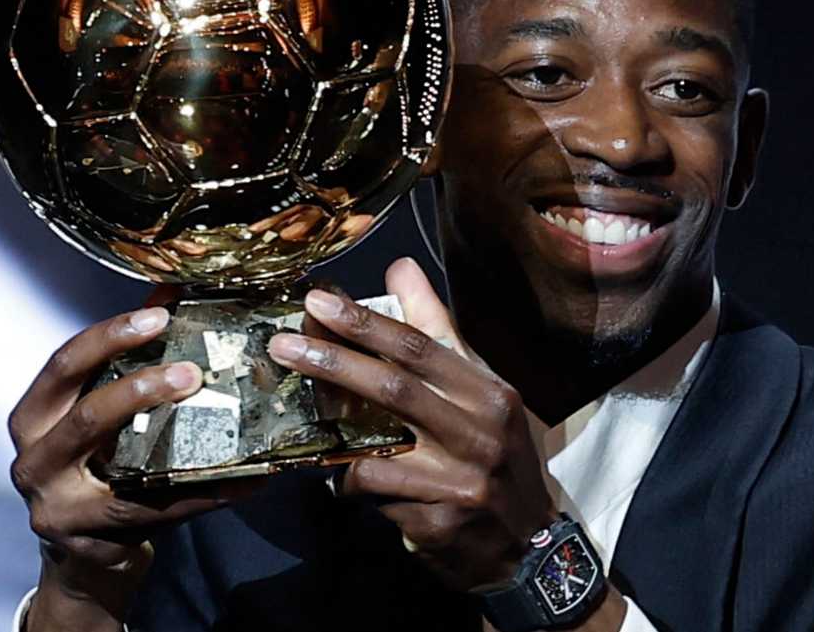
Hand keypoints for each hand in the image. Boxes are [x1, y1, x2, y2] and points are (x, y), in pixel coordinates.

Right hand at [7, 292, 263, 629]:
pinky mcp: (95, 540)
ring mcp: (60, 507)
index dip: (108, 336)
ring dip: (174, 437)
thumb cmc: (95, 466)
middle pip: (86, 415)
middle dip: (141, 388)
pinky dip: (206, 492)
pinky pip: (160, 511)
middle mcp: (34, 461)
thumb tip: (171, 290)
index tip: (158, 314)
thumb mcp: (96, 410)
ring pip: (122, 468)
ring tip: (222, 419)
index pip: (62, 365)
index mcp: (33, 417)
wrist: (84, 556)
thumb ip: (124, 355)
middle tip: (192, 370)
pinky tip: (246, 478)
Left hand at [268, 258, 556, 590]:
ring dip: (331, 434)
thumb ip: (438, 331)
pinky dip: (348, 484)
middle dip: (333, 363)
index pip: (422, 347)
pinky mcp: (438, 523)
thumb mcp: (482, 390)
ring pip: (377, 450)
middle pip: (395, 389)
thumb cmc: (498, 455)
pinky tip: (337, 479)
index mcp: (490, 393)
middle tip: (283, 346)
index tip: (319, 301)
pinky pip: (375, 496)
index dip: (366, 322)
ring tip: (296, 417)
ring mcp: (460, 482)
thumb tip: (401, 268)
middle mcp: (480, 433)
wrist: (531, 545)